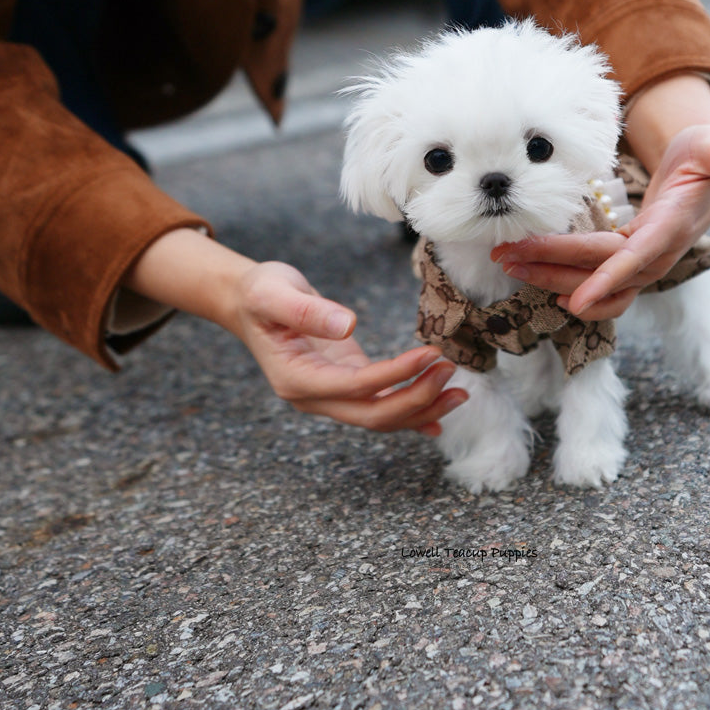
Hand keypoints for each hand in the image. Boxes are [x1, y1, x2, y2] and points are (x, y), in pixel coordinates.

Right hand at [231, 262, 464, 434]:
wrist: (249, 301)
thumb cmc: (260, 293)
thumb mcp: (274, 292)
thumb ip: (307, 310)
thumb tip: (347, 325)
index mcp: (295, 379)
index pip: (356, 386)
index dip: (396, 375)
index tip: (430, 355)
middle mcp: (313, 397)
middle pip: (373, 415)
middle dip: (416, 399)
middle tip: (452, 371)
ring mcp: (329, 395)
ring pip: (381, 417)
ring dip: (421, 409)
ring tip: (460, 393)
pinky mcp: (345, 384)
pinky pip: (380, 406)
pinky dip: (411, 412)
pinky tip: (440, 416)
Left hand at [492, 123, 709, 320]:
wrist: (708, 178)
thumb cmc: (706, 157)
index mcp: (674, 228)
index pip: (637, 258)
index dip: (607, 280)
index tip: (576, 300)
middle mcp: (657, 255)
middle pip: (599, 269)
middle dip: (552, 267)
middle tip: (508, 257)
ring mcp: (642, 264)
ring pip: (592, 282)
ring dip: (549, 277)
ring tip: (508, 264)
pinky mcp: (628, 263)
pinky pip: (596, 285)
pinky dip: (567, 287)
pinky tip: (537, 282)